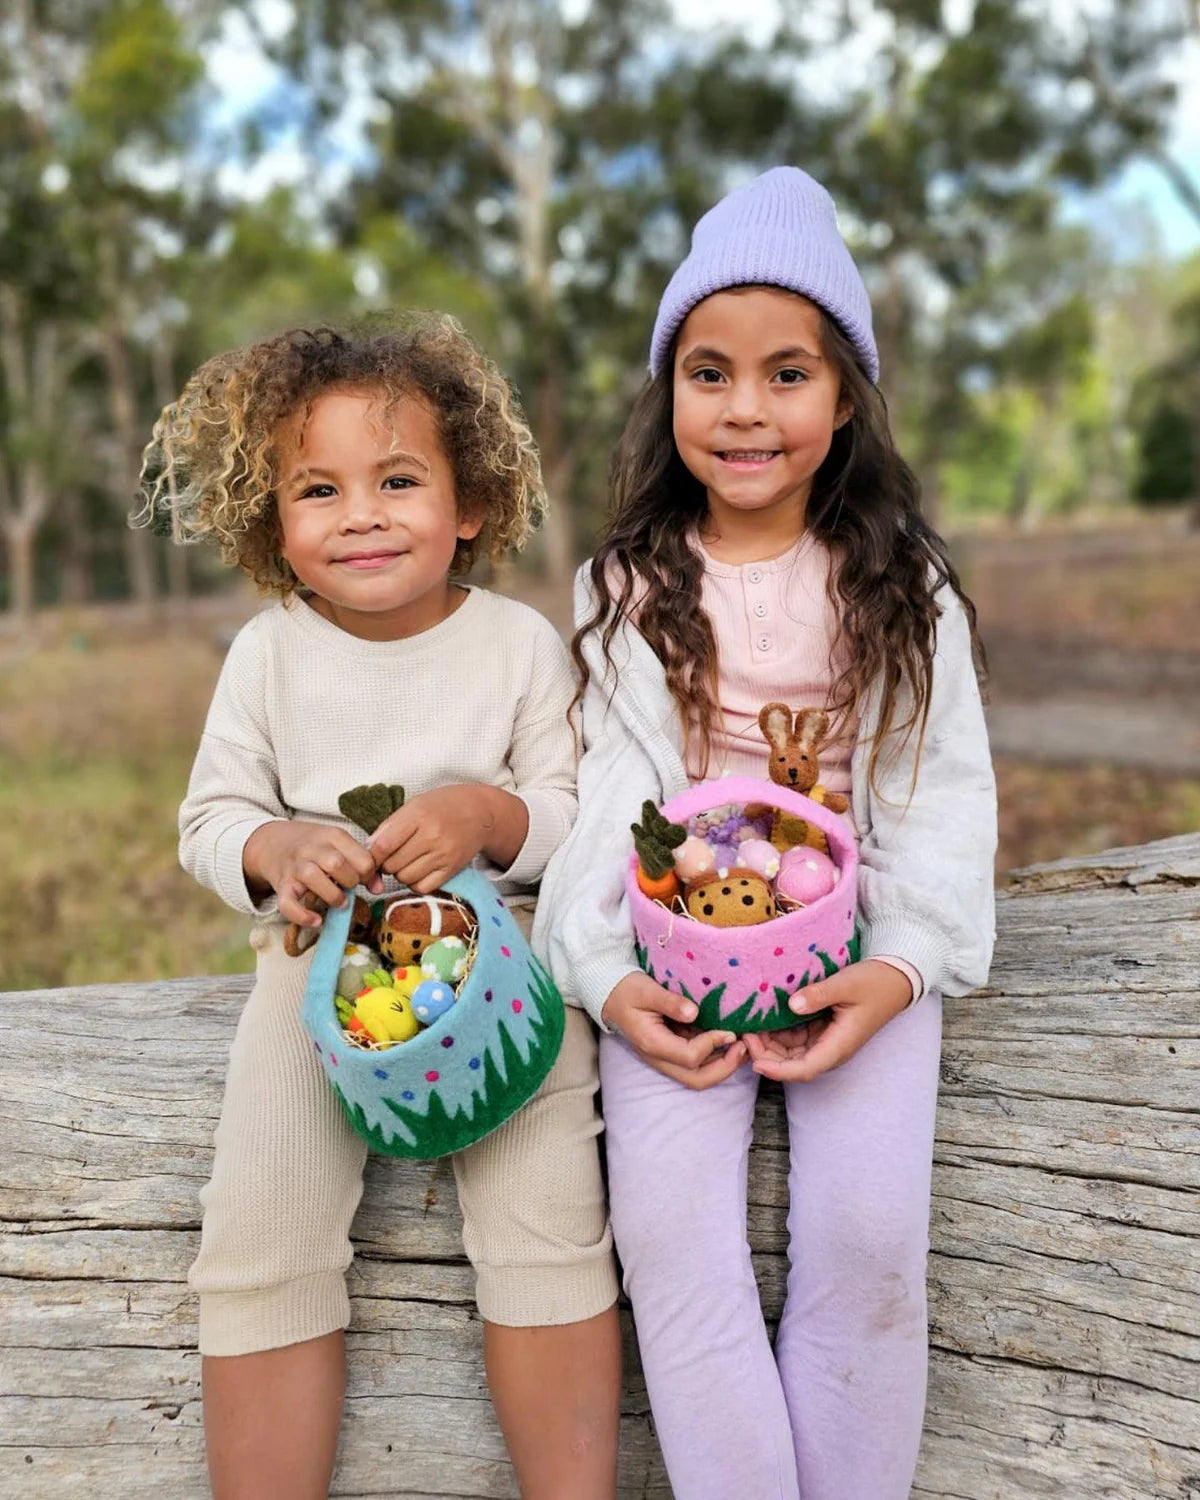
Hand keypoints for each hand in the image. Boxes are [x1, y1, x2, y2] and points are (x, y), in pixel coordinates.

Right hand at [243, 820, 381, 928]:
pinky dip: (303, 915)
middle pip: (337, 864)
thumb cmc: (313, 847)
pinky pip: (288, 903)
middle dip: (351, 881)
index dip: (369, 873)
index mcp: (332, 835)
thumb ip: (362, 862)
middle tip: (350, 887)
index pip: (362, 857)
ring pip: (313, 877)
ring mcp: (294, 867)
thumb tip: (379, 888)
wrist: (271, 842)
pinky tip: (317, 921)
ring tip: (340, 902)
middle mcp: (311, 848)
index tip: (364, 878)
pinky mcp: (281, 886)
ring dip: (332, 895)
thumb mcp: (339, 845)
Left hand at [368, 785, 526, 893]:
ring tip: (408, 860)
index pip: (384, 844)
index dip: (371, 854)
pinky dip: (415, 882)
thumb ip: (389, 827)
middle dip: (386, 863)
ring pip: (405, 878)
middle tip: (394, 854)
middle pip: (392, 865)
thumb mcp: (414, 805)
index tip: (370, 855)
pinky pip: (423, 887)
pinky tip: (419, 870)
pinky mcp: (452, 869)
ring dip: (400, 873)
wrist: (480, 812)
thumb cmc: (443, 806)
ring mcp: (444, 855)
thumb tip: (367, 850)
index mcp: (419, 815)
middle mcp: (432, 836)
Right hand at [602, 971, 745, 1089]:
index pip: (689, 1058)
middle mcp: (660, 1057)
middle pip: (697, 1079)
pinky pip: (696, 1063)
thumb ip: (669, 1001)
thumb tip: (694, 1012)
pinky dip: (716, 1056)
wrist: (610, 995)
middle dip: (725, 1068)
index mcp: (653, 1044)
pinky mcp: (672, 1050)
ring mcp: (666, 1057)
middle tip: (744, 1048)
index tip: (729, 1030)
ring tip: (742, 1046)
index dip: (712, 1046)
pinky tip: (729, 1040)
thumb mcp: (646, 990)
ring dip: (723, 1065)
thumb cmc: (626, 990)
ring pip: (698, 1076)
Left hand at [742, 960, 910, 1081]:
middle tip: (743, 1034)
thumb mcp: (846, 984)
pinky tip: (762, 1020)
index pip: (805, 1068)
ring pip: (790, 1052)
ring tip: (747, 1026)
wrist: (894, 980)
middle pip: (792, 1064)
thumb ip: (819, 995)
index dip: (779, 1070)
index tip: (756, 1062)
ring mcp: (825, 1041)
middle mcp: (830, 1049)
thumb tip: (791, 1005)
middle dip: (766, 1054)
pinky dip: (777, 1033)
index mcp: (839, 1045)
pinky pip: (794, 1038)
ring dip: (769, 1044)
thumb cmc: (873, 983)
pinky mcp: (821, 1031)